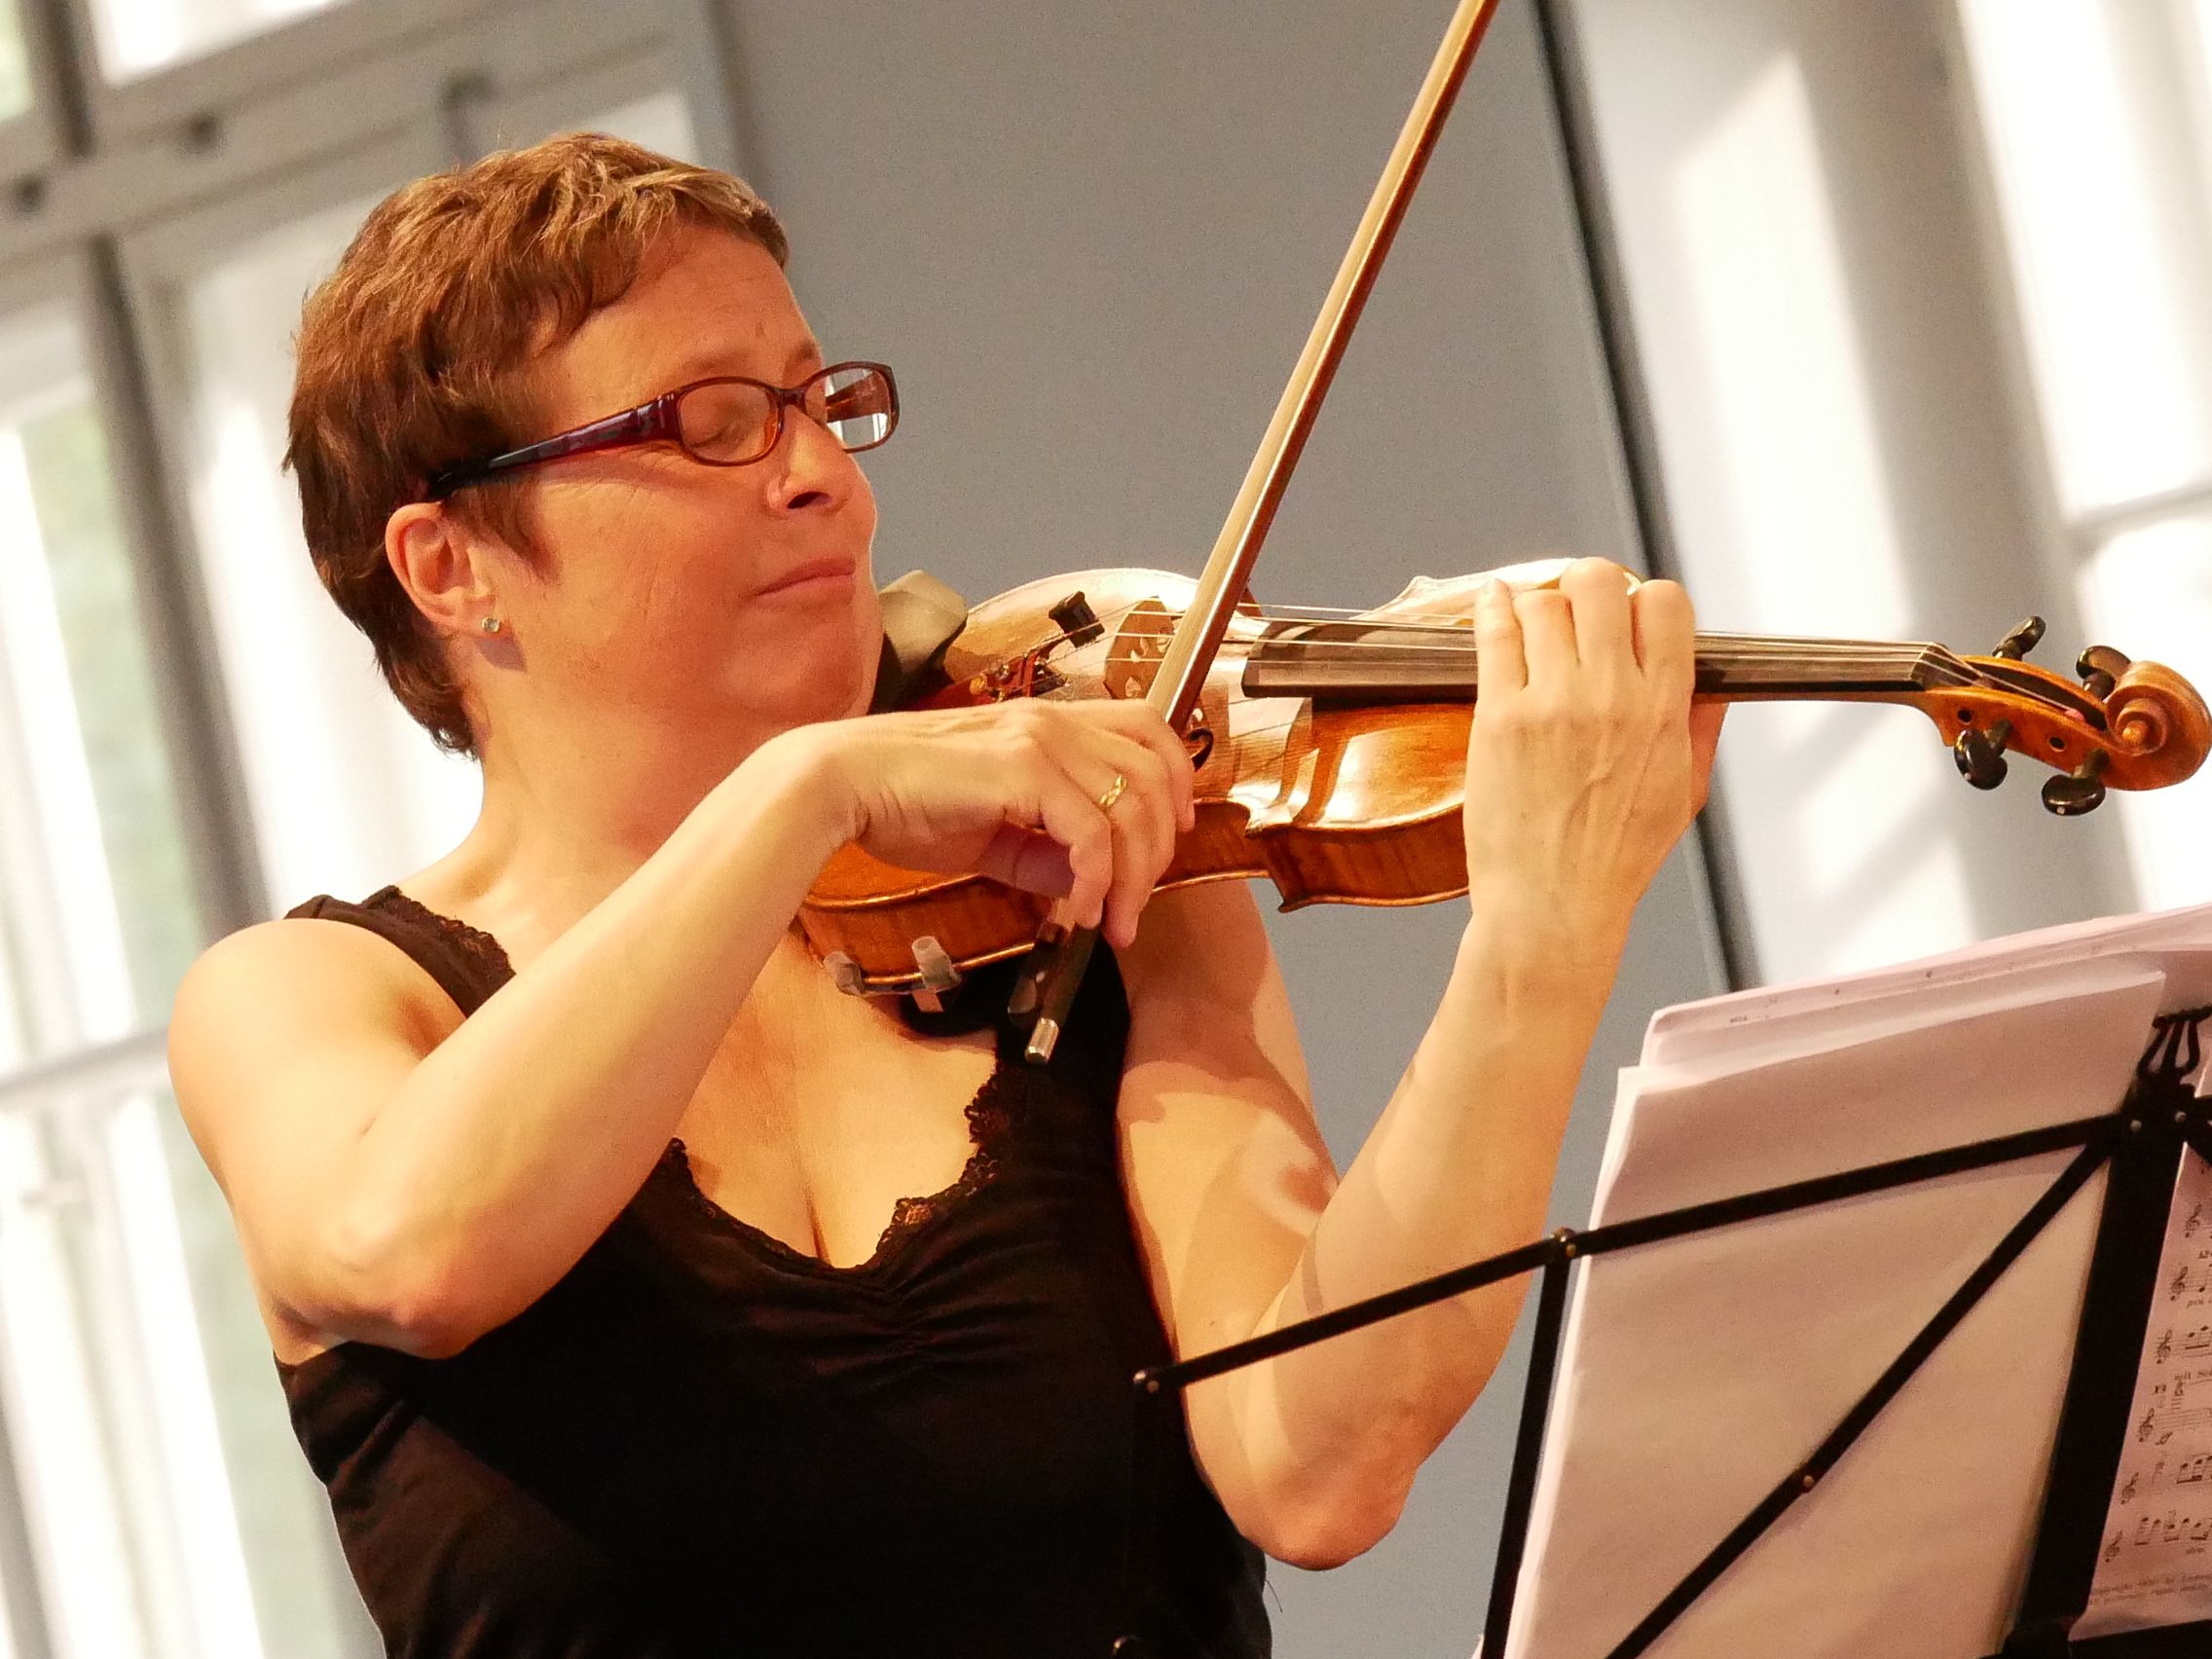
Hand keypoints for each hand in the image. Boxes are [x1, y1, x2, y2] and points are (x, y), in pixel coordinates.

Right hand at [787, 697, 1196, 947]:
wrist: (842, 786)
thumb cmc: (904, 804)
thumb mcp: (990, 835)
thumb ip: (1043, 852)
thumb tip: (1090, 885)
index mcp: (1050, 721)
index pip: (1148, 727)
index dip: (1177, 778)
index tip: (1174, 835)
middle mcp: (1055, 719)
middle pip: (1154, 772)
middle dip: (1159, 848)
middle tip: (1136, 907)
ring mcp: (1041, 739)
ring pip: (1131, 807)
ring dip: (1132, 876)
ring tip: (1109, 923)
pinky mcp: (1022, 769)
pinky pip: (1090, 832)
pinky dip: (1095, 880)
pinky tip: (1075, 912)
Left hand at [1461, 557, 1723, 949]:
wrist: (1552, 908)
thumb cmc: (1615, 862)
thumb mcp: (1684, 797)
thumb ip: (1699, 731)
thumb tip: (1712, 686)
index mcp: (1663, 711)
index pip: (1665, 603)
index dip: (1644, 600)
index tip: (1626, 618)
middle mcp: (1611, 697)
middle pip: (1599, 583)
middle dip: (1588, 585)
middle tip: (1576, 609)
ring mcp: (1551, 704)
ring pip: (1544, 602)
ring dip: (1538, 604)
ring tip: (1533, 625)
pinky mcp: (1499, 717)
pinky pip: (1494, 635)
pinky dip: (1492, 610)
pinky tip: (1493, 605)